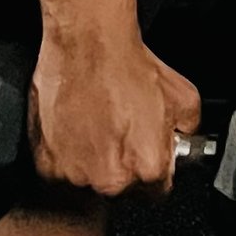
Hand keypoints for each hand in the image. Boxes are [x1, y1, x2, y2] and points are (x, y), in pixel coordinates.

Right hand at [26, 32, 202, 198]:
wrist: (88, 45)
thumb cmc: (128, 66)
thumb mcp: (184, 98)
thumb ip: (188, 132)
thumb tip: (182, 141)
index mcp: (148, 168)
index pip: (157, 191)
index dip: (152, 168)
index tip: (144, 154)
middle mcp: (110, 179)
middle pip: (121, 188)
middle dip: (122, 164)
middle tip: (118, 132)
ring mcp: (75, 175)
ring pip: (89, 181)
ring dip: (92, 161)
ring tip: (95, 127)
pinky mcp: (47, 165)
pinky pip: (61, 171)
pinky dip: (67, 154)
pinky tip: (76, 128)